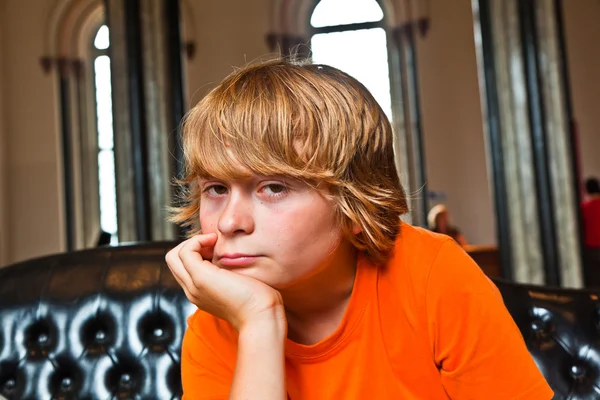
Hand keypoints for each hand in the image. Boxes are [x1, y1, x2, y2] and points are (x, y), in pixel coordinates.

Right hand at [166, 233, 285, 331]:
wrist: (260, 316)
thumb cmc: (258, 301)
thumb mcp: (237, 286)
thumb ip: (227, 276)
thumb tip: (227, 258)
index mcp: (200, 294)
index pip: (183, 268)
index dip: (196, 253)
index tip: (217, 248)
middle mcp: (192, 291)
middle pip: (173, 261)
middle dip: (191, 245)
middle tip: (213, 244)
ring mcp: (194, 285)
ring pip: (174, 256)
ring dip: (193, 242)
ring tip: (214, 242)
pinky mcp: (201, 278)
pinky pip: (186, 252)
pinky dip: (197, 241)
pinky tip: (215, 241)